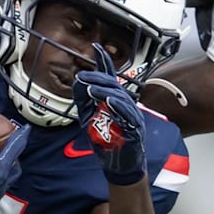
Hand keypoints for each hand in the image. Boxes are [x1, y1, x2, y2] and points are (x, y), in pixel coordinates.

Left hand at [73, 45, 146, 185]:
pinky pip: (128, 115)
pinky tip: (109, 101)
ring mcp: (132, 116)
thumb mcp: (88, 118)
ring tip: (91, 88)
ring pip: (120, 98)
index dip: (104, 62)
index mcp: (115, 101)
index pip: (110, 78)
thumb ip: (84, 101)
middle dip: (98, 78)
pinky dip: (118, 107)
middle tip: (83, 77)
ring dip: (105, 91)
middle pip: (114, 85)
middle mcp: (125, 106)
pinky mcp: (135, 129)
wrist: (118, 166)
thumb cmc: (106, 142)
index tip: (96, 48)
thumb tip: (78, 83)